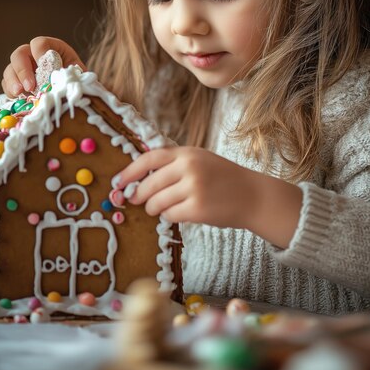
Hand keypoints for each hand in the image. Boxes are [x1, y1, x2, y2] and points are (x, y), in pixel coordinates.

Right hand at [2, 36, 85, 96]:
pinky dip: (10, 91)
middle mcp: (33, 55)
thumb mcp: (78, 75)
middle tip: (30, 87)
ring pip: (10, 69)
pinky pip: (7, 84)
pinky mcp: (17, 82)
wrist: (72, 92)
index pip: (39, 43)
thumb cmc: (75, 81)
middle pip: (19, 54)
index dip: (39, 53)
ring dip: (13, 82)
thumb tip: (62, 81)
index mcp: (51, 48)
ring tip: (19, 93)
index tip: (45, 68)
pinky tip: (17, 98)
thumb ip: (70, 75)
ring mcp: (23, 68)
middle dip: (23, 71)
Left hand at [114, 146, 259, 228]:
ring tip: (163, 208)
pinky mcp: (197, 208)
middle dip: (139, 195)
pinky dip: (169, 217)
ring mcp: (193, 188)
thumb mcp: (200, 160)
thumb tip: (138, 178)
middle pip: (148, 184)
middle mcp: (189, 167)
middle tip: (137, 200)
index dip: (129, 171)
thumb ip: (174, 164)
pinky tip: (179, 213)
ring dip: (155, 208)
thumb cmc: (223, 179)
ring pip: (156, 202)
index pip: (149, 158)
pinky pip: (170, 215)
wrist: (252, 195)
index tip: (118, 182)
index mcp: (187, 153)